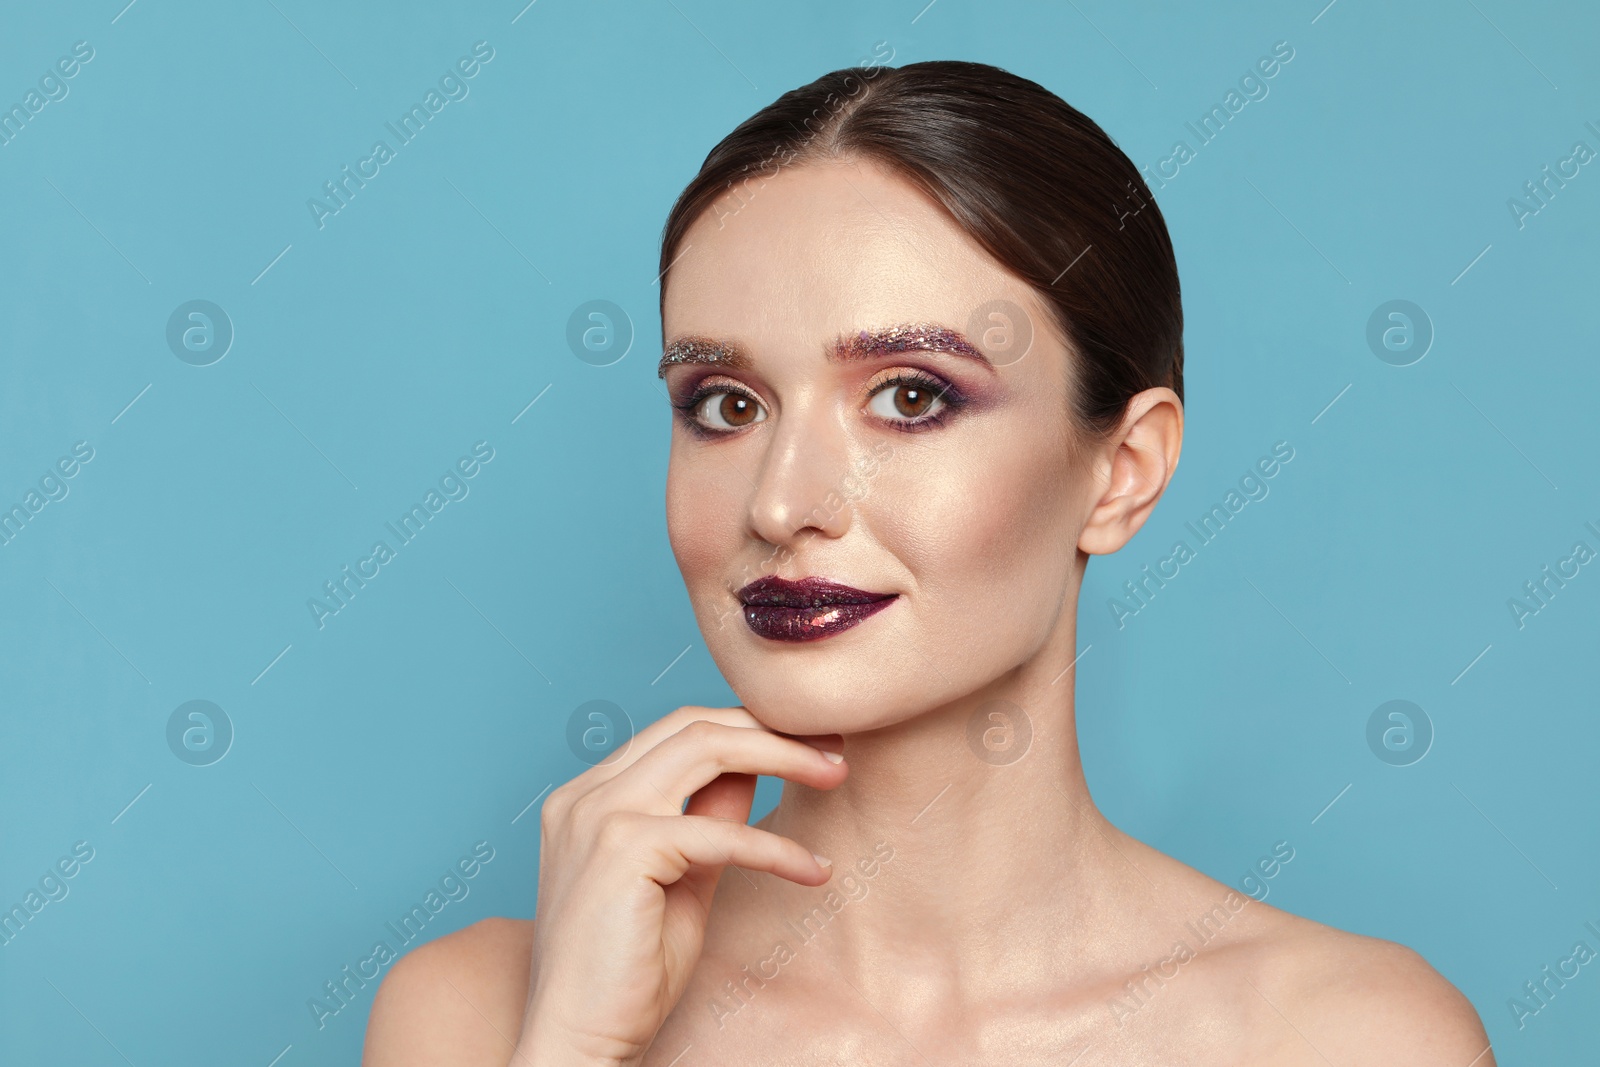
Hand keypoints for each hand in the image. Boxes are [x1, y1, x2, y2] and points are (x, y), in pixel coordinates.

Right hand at [513, 704, 846, 1065]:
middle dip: (772, 729)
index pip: (677, 730)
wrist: (577, 1041)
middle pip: (693, 726)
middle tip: (835, 747)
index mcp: (589, 795)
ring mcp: (597, 816)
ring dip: (782, 756)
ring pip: (705, 749)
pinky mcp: (621, 849)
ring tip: (835, 773)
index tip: (808, 740)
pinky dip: (775, 845)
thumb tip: (756, 767)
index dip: (747, 727)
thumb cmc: (628, 974)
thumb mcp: (685, 877)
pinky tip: (812, 870)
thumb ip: (710, 817)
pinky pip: (719, 831)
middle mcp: (585, 794)